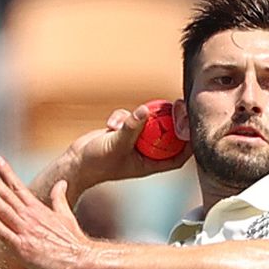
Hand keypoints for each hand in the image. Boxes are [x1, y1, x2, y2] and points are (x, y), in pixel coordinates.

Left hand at [0, 154, 90, 268]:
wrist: (79, 260)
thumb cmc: (73, 240)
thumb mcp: (66, 215)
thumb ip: (59, 198)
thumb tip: (61, 182)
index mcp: (38, 209)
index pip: (18, 186)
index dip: (5, 172)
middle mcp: (30, 217)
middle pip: (6, 194)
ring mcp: (25, 232)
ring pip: (3, 210)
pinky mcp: (23, 248)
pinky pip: (5, 234)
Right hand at [68, 104, 192, 182]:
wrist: (75, 163)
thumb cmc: (98, 162)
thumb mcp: (118, 143)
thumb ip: (132, 127)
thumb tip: (146, 110)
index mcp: (149, 163)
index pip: (177, 156)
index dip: (188, 144)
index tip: (193, 127)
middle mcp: (144, 153)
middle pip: (165, 135)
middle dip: (169, 121)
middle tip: (177, 105)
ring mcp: (133, 142)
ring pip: (146, 124)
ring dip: (138, 117)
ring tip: (127, 119)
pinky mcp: (121, 133)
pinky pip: (129, 119)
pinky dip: (121, 117)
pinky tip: (109, 124)